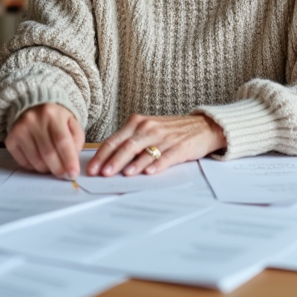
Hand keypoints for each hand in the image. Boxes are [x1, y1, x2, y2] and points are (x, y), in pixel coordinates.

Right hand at [5, 103, 83, 178]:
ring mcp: (20, 130)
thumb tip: (71, 164)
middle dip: (58, 169)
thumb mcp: (71, 123)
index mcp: (53, 114)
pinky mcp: (10, 139)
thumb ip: (76, 141)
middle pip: (48, 153)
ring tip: (52, 165)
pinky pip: (23, 162)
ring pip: (36, 161)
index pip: (62, 141)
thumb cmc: (56, 119)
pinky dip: (34, 167)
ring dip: (46, 169)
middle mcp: (34, 120)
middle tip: (63, 174)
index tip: (73, 174)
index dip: (69, 160)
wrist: (32, 107)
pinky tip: (39, 160)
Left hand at [88, 114, 226, 176]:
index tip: (92, 168)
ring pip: (144, 151)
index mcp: (137, 122)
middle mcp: (149, 127)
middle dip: (113, 161)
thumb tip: (108, 160)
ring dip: (132, 164)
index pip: (114, 140)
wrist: (203, 126)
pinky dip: (157, 165)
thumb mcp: (148, 129)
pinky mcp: (180, 147)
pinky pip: (166, 157)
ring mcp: (164, 137)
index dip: (102, 155)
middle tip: (103, 173)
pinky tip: (149, 172)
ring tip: (123, 174)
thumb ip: (130, 141)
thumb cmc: (171, 131)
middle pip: (127, 146)